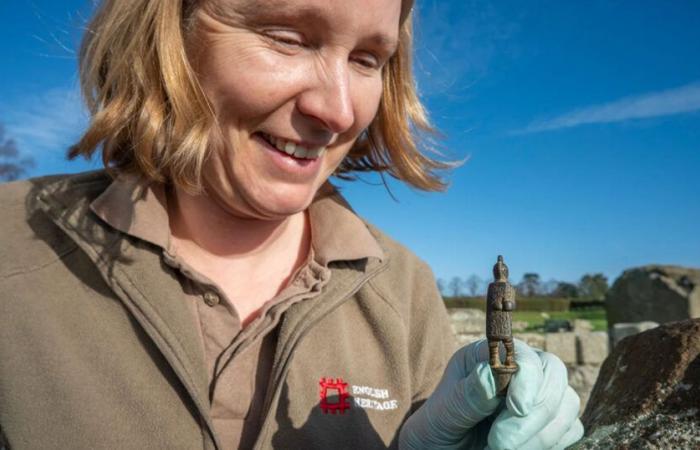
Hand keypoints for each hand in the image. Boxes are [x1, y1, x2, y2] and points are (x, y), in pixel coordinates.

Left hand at [399, 339, 583, 449]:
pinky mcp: (552, 424)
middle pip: (554, 375)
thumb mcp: (444, 411)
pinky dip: (550, 444)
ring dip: (541, 435)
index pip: (524, 354)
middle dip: (535, 414)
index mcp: (491, 355)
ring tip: (501, 449)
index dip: (528, 379)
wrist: (442, 449)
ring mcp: (540, 395)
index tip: (517, 408)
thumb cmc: (439, 426)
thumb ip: (468, 395)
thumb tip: (490, 373)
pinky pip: (570, 430)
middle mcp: (521, 370)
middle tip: (501, 443)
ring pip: (567, 405)